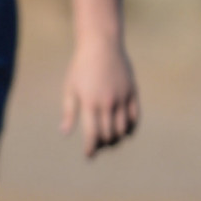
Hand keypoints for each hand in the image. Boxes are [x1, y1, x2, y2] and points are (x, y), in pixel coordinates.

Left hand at [60, 35, 138, 156]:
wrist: (101, 45)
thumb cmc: (81, 67)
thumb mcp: (70, 88)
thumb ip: (69, 112)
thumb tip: (65, 133)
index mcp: (89, 103)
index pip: (92, 134)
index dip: (91, 148)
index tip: (89, 156)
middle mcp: (107, 102)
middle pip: (108, 134)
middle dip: (103, 145)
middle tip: (98, 147)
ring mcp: (122, 97)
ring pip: (123, 128)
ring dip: (117, 139)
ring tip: (110, 141)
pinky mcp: (132, 92)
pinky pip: (135, 116)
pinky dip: (131, 128)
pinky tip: (125, 132)